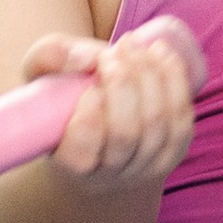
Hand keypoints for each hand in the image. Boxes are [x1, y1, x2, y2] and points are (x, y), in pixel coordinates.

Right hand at [21, 25, 196, 201]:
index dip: (89, 117)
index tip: (88, 86)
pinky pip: (182, 121)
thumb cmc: (63, 103)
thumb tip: (91, 58)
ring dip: (150, 76)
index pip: (80, 153)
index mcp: (69, 165)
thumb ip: (50, 58)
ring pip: (157, 126)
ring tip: (134, 46)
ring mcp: (145, 168)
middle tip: (114, 51)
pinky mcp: (173, 153)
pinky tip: (160, 53)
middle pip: (125, 136)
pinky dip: (175, 81)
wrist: (98, 134)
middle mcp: (109, 176)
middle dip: (123, 84)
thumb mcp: (40, 78)